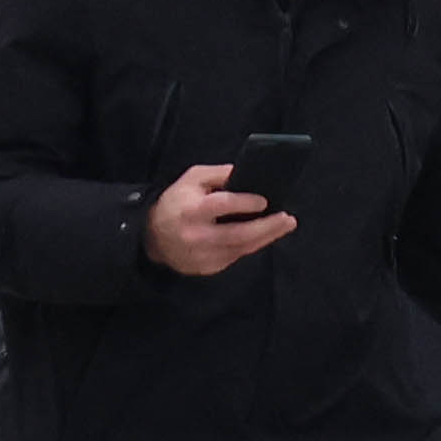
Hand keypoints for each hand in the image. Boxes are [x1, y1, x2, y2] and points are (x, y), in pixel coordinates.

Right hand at [147, 163, 293, 275]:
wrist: (152, 237)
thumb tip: (247, 173)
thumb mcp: (192, 179)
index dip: (245, 203)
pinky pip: (236, 256)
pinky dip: (251, 245)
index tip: (264, 201)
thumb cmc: (176, 202)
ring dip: (266, 237)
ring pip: (242, 248)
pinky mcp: (207, 267)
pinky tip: (263, 235)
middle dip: (267, 227)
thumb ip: (219, 174)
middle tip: (287, 219)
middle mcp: (197, 235)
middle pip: (239, 234)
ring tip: (284, 226)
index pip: (223, 205)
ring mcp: (202, 255)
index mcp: (192, 209)